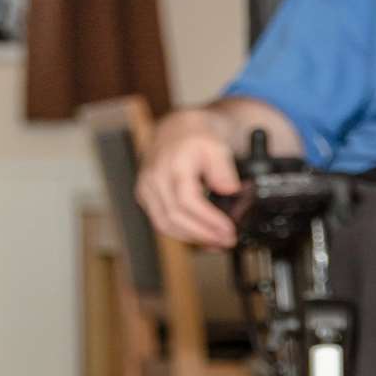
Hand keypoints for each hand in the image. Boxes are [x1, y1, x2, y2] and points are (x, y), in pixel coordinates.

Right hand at [135, 108, 241, 249]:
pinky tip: (203, 238)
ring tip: (218, 243)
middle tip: (227, 240)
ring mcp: (147, 190)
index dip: (208, 219)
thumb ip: (224, 170)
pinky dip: (183, 234)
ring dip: (193, 238)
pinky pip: (161, 222)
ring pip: (164, 225)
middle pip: (174, 217)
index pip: (187, 201)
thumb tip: (229, 189)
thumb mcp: (218, 148)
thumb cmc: (196, 140)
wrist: (176, 132)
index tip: (228, 229)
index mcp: (173, 165)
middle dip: (203, 234)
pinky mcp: (146, 199)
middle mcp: (154, 179)